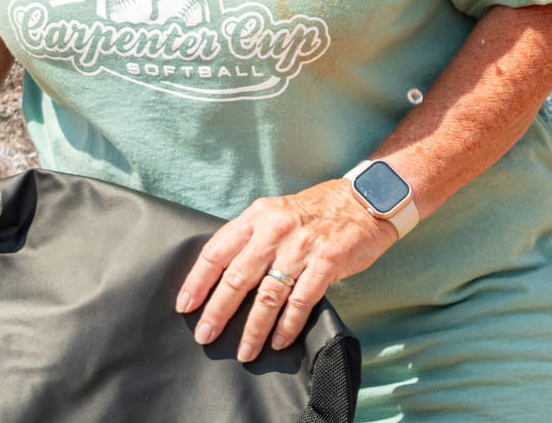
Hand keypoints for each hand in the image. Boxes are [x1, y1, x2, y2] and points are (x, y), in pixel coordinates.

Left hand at [176, 180, 398, 362]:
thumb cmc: (317, 210)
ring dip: (253, 328)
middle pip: (238, 277)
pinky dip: (287, 325)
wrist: (365, 200)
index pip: (217, 250)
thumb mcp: (277, 211)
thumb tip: (224, 275)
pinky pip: (300, 301)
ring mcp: (302, 246)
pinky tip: (279, 341)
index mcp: (258, 216)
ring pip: (268, 295)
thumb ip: (252, 237)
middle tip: (205, 336)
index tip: (186, 306)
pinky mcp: (327, 262)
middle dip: (218, 311)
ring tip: (244, 351)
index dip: (198, 281)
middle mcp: (276, 229)